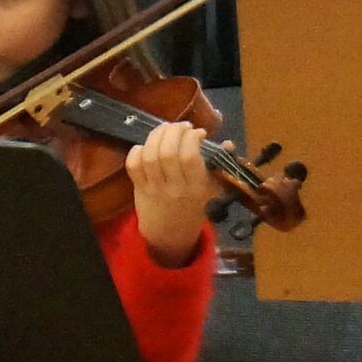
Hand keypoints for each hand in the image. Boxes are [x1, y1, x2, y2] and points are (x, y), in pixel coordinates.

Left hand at [128, 119, 221, 265]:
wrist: (170, 235)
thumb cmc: (195, 207)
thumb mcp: (213, 189)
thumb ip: (221, 165)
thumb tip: (228, 143)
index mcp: (196, 187)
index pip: (190, 157)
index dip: (191, 138)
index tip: (197, 132)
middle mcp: (174, 187)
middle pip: (167, 152)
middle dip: (173, 131)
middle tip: (180, 126)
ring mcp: (154, 188)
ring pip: (150, 156)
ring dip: (156, 136)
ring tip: (165, 129)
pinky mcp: (139, 188)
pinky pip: (133, 165)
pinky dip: (136, 150)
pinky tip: (146, 146)